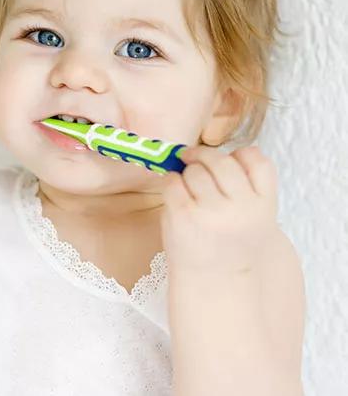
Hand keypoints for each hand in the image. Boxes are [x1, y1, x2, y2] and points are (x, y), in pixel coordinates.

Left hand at [160, 144, 279, 276]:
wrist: (214, 283)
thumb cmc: (230, 244)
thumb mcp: (254, 217)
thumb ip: (247, 186)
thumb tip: (214, 151)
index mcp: (263, 205)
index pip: (258, 161)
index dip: (240, 155)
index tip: (230, 162)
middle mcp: (240, 207)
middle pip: (221, 161)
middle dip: (203, 157)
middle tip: (193, 159)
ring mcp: (210, 211)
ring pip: (195, 170)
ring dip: (187, 173)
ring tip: (189, 191)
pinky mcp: (183, 215)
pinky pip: (172, 182)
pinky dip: (171, 184)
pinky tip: (177, 198)